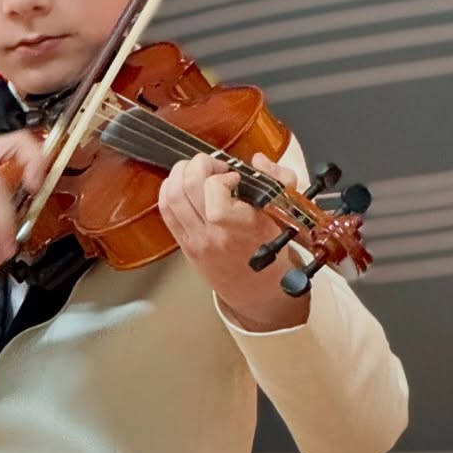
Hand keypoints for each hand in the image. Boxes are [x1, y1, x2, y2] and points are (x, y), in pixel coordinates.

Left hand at [157, 152, 309, 329]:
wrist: (260, 291)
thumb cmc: (273, 253)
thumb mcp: (287, 214)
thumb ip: (280, 180)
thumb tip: (257, 161)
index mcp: (244, 228)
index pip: (216, 197)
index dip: (221, 178)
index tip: (234, 177)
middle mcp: (216, 236)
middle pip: (188, 188)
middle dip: (199, 165)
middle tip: (213, 166)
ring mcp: (196, 241)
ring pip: (172, 196)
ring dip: (181, 174)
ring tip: (197, 171)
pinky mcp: (184, 245)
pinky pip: (165, 211)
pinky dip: (169, 190)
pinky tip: (182, 185)